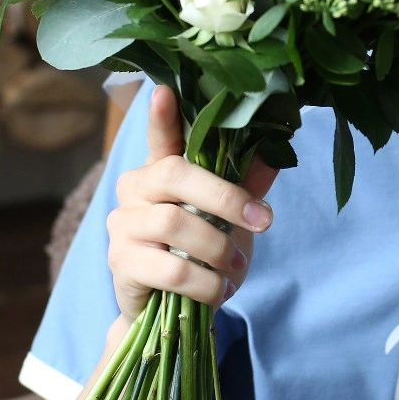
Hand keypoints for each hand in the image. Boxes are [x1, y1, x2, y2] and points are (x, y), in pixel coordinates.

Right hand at [108, 85, 275, 324]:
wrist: (171, 308)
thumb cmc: (201, 251)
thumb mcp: (230, 217)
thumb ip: (247, 185)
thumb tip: (277, 152)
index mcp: (161, 169)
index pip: (161, 136)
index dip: (162, 115)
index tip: (164, 91)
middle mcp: (134, 188)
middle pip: (177, 176)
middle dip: (226, 198)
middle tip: (264, 222)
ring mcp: (122, 224)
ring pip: (175, 224)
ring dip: (218, 248)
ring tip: (237, 266)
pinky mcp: (120, 263)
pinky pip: (170, 269)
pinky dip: (205, 282)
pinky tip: (218, 290)